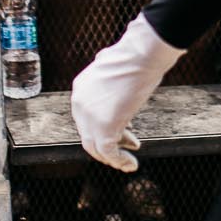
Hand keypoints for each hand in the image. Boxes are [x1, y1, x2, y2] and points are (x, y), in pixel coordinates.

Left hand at [72, 14, 184, 171]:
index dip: (103, 126)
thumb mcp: (114, 66)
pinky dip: (118, 161)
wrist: (141, 56)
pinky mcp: (104, 127)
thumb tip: (111, 74)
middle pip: (88, 133)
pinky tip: (130, 165)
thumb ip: (109, 76)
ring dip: (112, 157)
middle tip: (127, 146)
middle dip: (108, 142)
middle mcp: (79, 103)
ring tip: (128, 162)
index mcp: (80, 87)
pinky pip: (107, 151)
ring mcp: (90, 117)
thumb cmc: (135, 56)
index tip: (124, 131)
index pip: (86, 116)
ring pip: (94, 147)